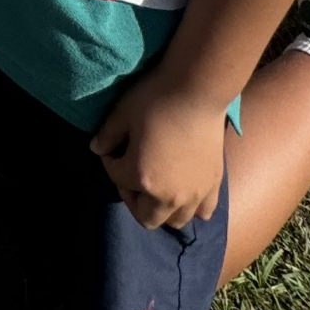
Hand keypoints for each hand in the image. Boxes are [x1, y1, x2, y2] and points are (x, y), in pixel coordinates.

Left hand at [89, 71, 227, 232]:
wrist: (198, 89)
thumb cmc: (156, 99)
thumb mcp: (122, 114)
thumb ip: (107, 136)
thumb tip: (96, 149)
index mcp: (141, 177)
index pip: (116, 178)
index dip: (109, 161)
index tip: (112, 146)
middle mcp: (169, 195)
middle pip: (145, 217)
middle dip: (132, 198)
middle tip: (130, 174)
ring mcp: (194, 193)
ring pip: (175, 220)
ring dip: (161, 208)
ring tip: (156, 185)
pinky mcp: (213, 185)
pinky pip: (204, 211)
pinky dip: (192, 207)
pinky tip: (185, 190)